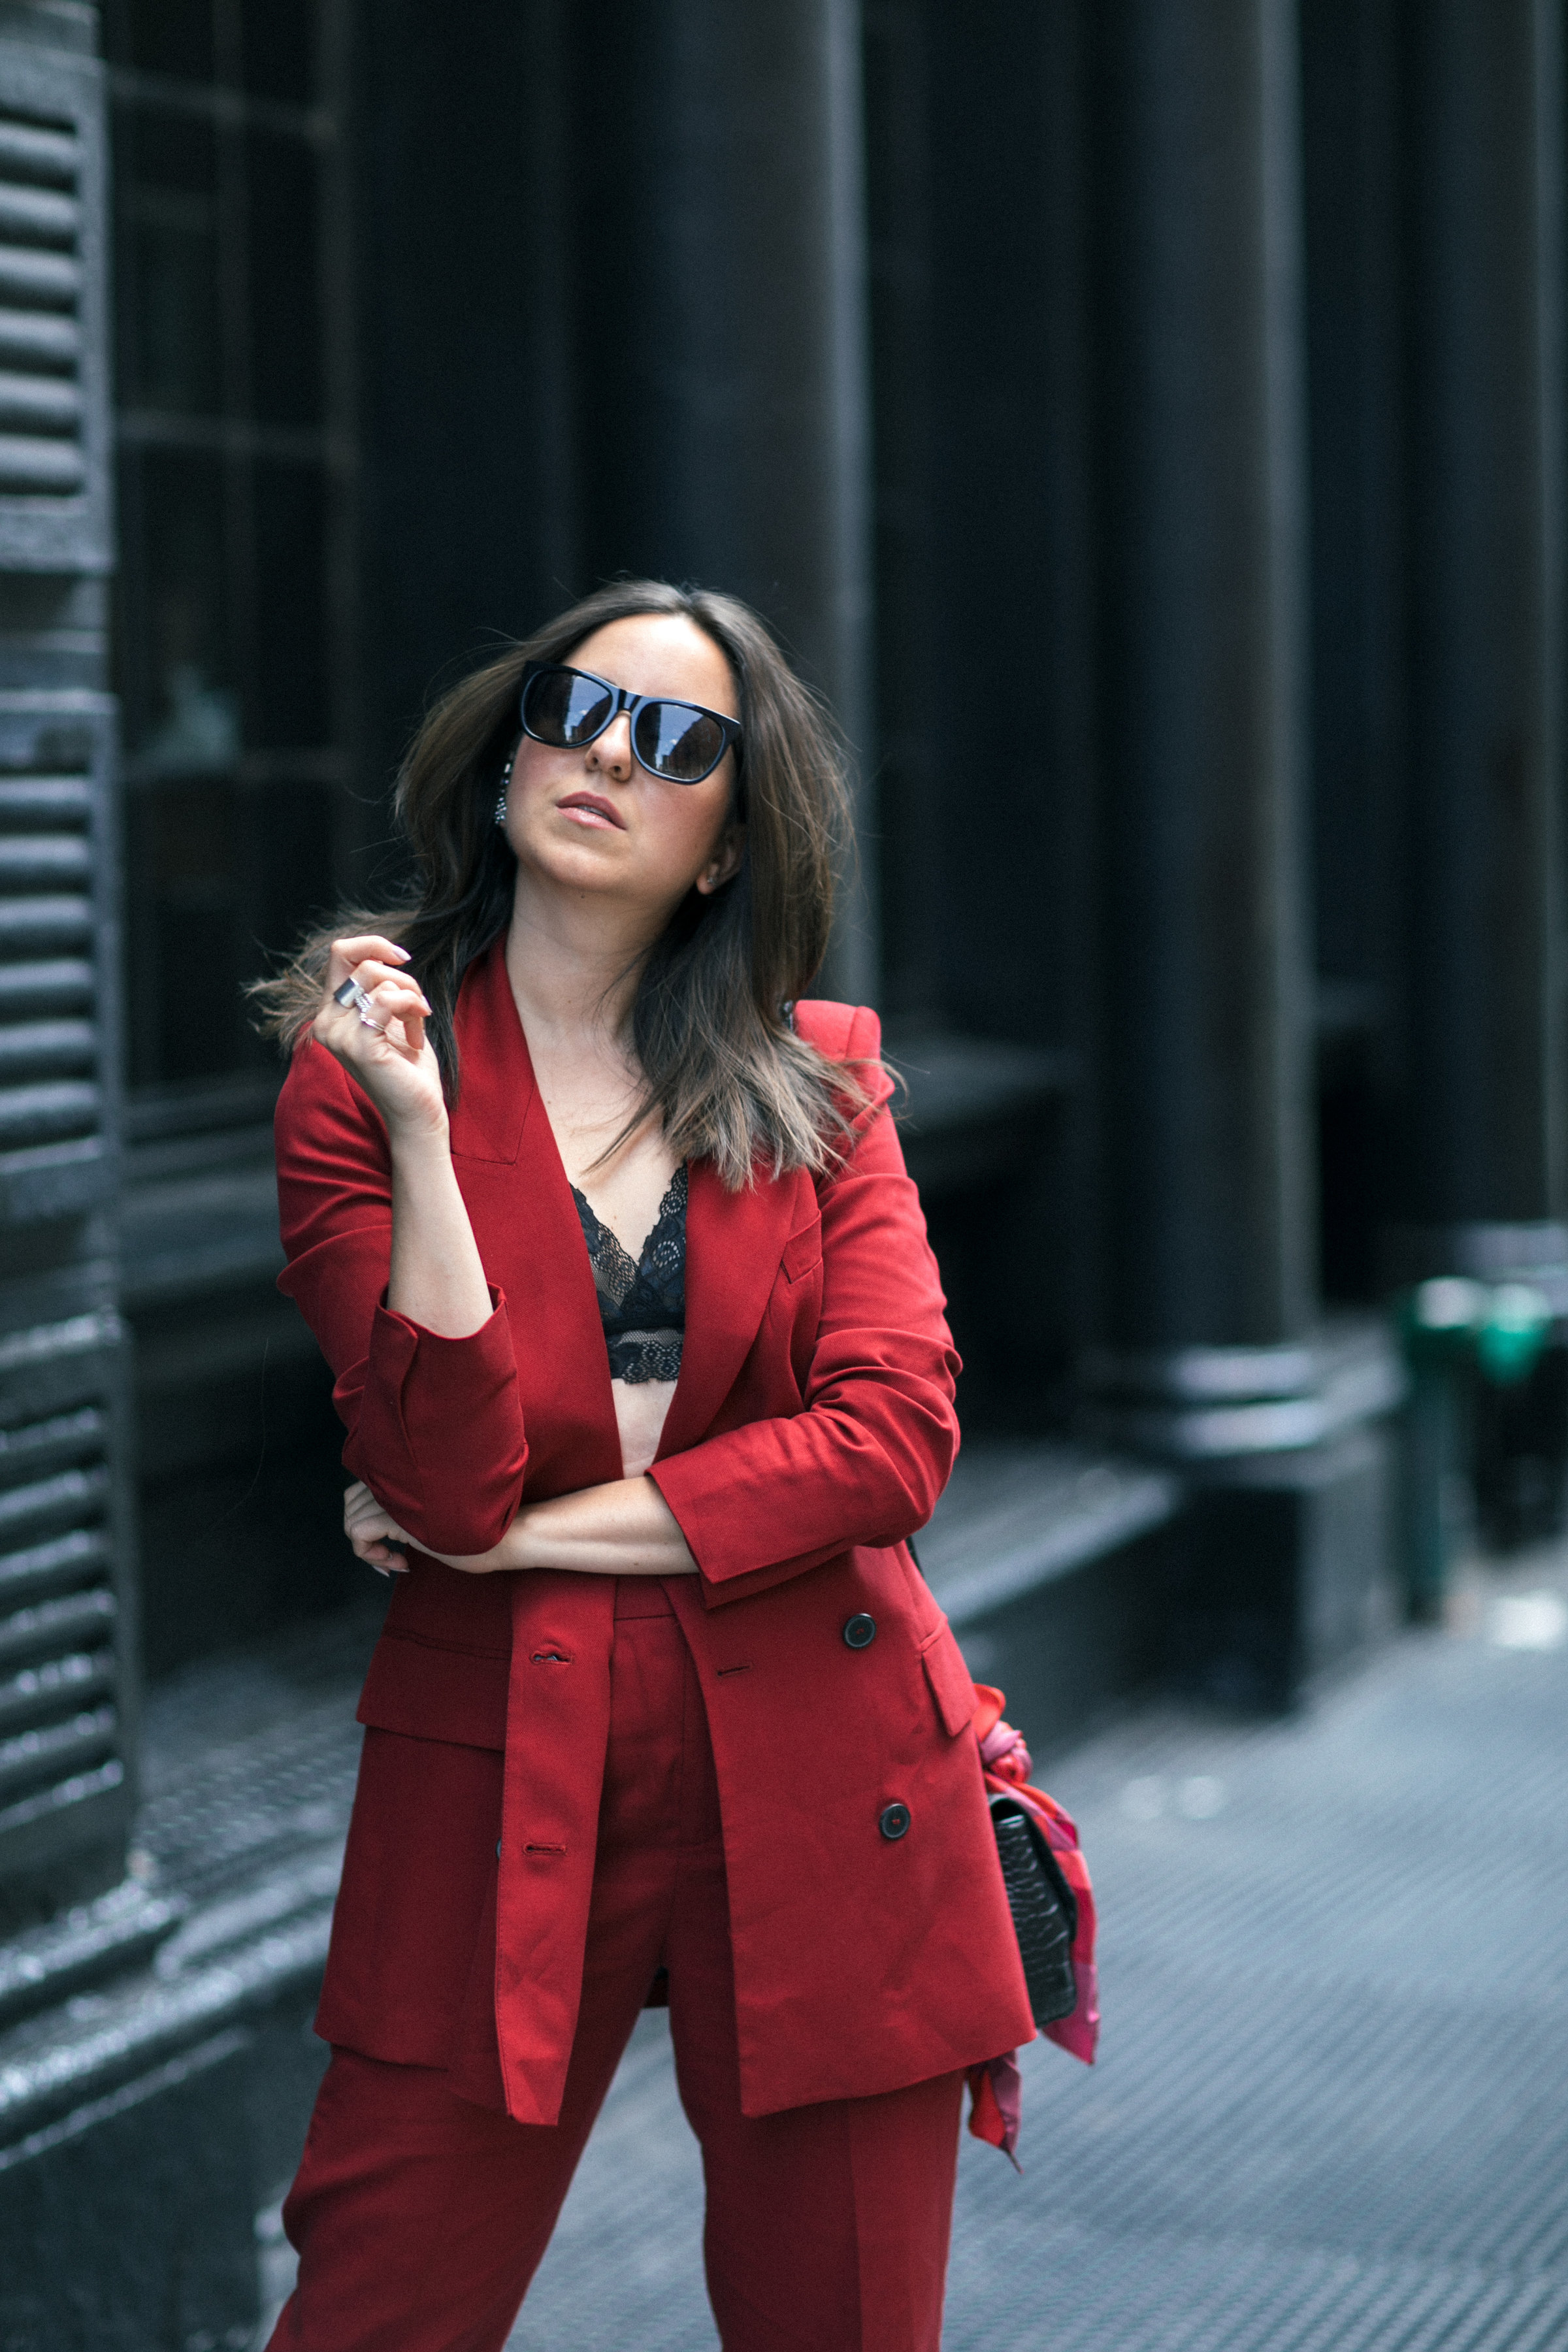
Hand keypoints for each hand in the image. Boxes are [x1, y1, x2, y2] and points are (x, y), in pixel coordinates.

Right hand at [313, 936, 445, 1143]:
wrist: (417, 1114)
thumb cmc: (409, 1070)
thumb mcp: (393, 1019)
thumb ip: (382, 989)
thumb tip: (385, 956)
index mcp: (332, 1013)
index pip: (340, 954)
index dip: (373, 944)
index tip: (403, 958)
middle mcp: (325, 1022)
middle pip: (358, 960)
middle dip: (401, 975)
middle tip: (420, 1005)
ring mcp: (337, 1035)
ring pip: (376, 977)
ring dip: (411, 995)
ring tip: (418, 1024)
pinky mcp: (358, 1046)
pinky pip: (387, 1000)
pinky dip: (411, 1008)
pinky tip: (416, 1037)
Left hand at [342, 1481, 511, 1576]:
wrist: (505, 1537)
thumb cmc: (477, 1532)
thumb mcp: (434, 1520)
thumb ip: (411, 1512)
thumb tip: (382, 1528)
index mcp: (408, 1478)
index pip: (361, 1490)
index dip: (367, 1521)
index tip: (391, 1546)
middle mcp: (399, 1481)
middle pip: (350, 1503)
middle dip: (362, 1535)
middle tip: (389, 1555)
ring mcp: (397, 1497)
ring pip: (351, 1520)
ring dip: (368, 1548)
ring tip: (395, 1559)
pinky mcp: (397, 1517)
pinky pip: (358, 1534)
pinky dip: (371, 1555)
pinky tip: (401, 1563)